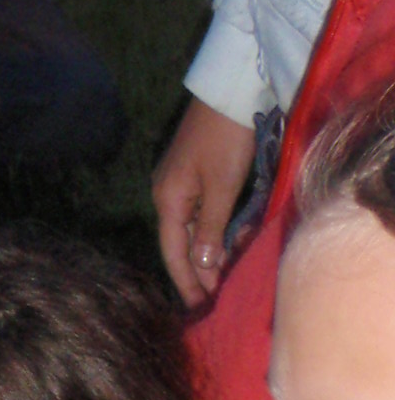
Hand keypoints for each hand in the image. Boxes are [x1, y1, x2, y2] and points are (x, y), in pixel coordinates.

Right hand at [153, 97, 255, 304]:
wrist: (229, 93)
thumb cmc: (226, 140)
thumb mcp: (222, 187)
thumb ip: (212, 228)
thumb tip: (202, 266)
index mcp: (168, 199)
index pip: (174, 251)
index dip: (187, 280)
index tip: (200, 306)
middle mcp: (168, 194)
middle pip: (181, 242)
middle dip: (199, 270)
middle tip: (217, 297)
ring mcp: (181, 183)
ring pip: (194, 227)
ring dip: (210, 250)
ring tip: (227, 274)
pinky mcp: (197, 174)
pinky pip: (204, 212)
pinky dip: (217, 229)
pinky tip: (232, 239)